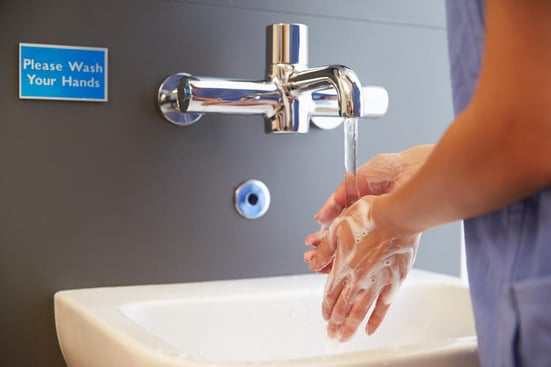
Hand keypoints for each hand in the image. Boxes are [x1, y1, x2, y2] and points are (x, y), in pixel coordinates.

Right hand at [305, 146, 430, 270]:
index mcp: (359, 207)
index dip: (323, 236)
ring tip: (322, 265)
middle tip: (313, 259)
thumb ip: (336, 200)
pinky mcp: (392, 236)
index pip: (336, 227)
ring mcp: (379, 230)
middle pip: (343, 241)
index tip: (312, 243)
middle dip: (326, 251)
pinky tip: (343, 265)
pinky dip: (357, 260)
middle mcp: (368, 221)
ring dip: (337, 259)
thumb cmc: (389, 169)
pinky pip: (372, 254)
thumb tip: (320, 218)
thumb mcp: (354, 182)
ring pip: (355, 250)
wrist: (411, 171)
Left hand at [306, 196, 420, 340]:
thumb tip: (313, 263)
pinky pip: (383, 307)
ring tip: (345, 338)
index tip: (324, 317)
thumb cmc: (369, 217)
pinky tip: (370, 329)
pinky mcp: (394, 283)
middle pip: (343, 308)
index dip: (326, 307)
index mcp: (342, 266)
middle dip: (335, 324)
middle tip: (332, 335)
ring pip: (360, 312)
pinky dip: (376, 320)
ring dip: (351, 327)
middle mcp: (358, 279)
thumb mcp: (336, 228)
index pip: (330, 294)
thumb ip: (325, 250)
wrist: (397, 216)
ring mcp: (376, 283)